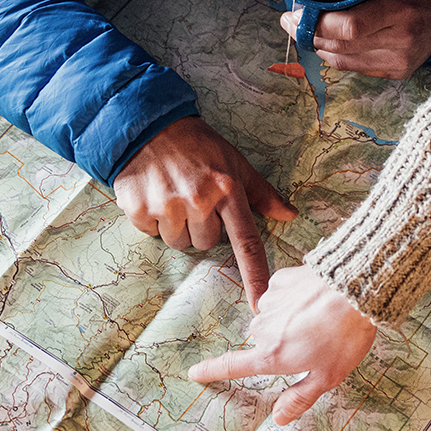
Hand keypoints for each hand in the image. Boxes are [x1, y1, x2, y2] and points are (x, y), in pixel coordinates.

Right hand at [113, 117, 297, 304]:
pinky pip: (151, 233)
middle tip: (194, 198)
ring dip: (177, 226)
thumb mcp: (235, 163)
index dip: (254, 276)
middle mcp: (198, 200)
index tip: (260, 304)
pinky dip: (152, 219)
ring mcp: (167, 206)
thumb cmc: (199, 146)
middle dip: (201, 227)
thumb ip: (262, 193)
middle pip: (206, 244)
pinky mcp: (139, 209)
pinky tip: (154, 194)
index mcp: (227, 190)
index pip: (246, 242)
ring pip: (179, 243)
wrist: (149, 125)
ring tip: (174, 196)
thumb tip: (290, 215)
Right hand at [187, 265, 376, 424]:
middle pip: (262, 341)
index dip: (212, 371)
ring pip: (272, 316)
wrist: (355, 289)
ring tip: (320, 319)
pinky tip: (315, 300)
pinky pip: (281, 294)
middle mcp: (263, 329)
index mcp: (272, 356)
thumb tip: (278, 419)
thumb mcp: (328, 377)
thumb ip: (299, 398)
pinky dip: (294, 298)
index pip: (232, 366)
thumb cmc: (344, 337)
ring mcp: (270, 302)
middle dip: (281, 343)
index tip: (195, 372)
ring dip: (289, 319)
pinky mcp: (280, 280)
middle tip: (313, 343)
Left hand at [281, 0, 430, 78]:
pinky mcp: (396, 72)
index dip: (317, 22)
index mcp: (402, 9)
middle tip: (290, 18)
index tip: (296, 9)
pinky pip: (353, 67)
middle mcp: (402, 40)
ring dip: (316, 44)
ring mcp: (399, 60)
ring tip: (301, 28)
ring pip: (342, 59)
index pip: (349, 26)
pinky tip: (324, 41)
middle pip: (340, 45)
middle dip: (308, 32)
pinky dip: (333, 54)